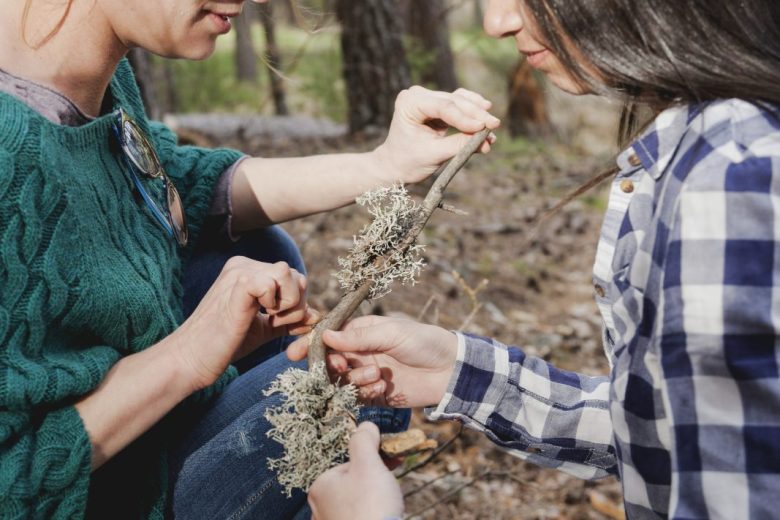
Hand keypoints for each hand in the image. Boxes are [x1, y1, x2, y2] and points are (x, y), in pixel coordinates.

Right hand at [175, 257, 317, 389]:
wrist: (192, 359)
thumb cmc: (224, 344)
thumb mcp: (263, 328)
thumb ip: (288, 319)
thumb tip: (315, 315)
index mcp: (248, 271)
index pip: (292, 277)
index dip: (296, 303)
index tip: (277, 322)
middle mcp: (244, 265)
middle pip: (295, 274)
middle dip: (295, 304)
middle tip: (274, 322)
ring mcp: (240, 272)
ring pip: (289, 274)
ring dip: (288, 303)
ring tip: (268, 319)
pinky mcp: (239, 285)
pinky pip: (274, 282)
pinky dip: (275, 303)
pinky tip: (260, 315)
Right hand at [287, 315, 457, 407]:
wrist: (450, 370)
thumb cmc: (423, 342)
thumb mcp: (392, 333)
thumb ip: (358, 338)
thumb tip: (325, 337)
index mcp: (362, 333)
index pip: (329, 337)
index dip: (310, 344)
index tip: (294, 353)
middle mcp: (360, 353)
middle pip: (330, 362)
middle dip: (331, 366)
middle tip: (341, 366)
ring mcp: (366, 375)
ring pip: (342, 381)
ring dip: (353, 379)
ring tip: (375, 375)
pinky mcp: (376, 395)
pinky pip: (357, 397)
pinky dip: (365, 393)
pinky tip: (383, 387)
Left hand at [309, 422, 403, 519]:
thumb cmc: (370, 505)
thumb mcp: (368, 464)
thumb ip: (364, 441)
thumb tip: (365, 426)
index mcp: (320, 486)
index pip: (347, 464)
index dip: (371, 459)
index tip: (390, 458)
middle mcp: (318, 508)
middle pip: (351, 483)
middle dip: (373, 478)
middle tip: (391, 480)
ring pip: (356, 502)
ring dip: (374, 497)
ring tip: (389, 502)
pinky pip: (358, 517)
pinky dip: (371, 514)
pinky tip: (383, 515)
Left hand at [373, 86, 499, 184]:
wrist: (395, 166)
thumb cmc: (408, 161)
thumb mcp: (433, 154)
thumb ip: (458, 144)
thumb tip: (485, 139)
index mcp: (410, 102)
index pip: (443, 107)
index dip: (465, 118)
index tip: (483, 128)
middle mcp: (418, 95)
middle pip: (454, 101)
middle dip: (476, 115)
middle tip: (495, 125)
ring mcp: (428, 98)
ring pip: (460, 101)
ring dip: (478, 114)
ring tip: (493, 128)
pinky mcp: (438, 106)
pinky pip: (460, 106)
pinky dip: (473, 114)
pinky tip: (486, 121)